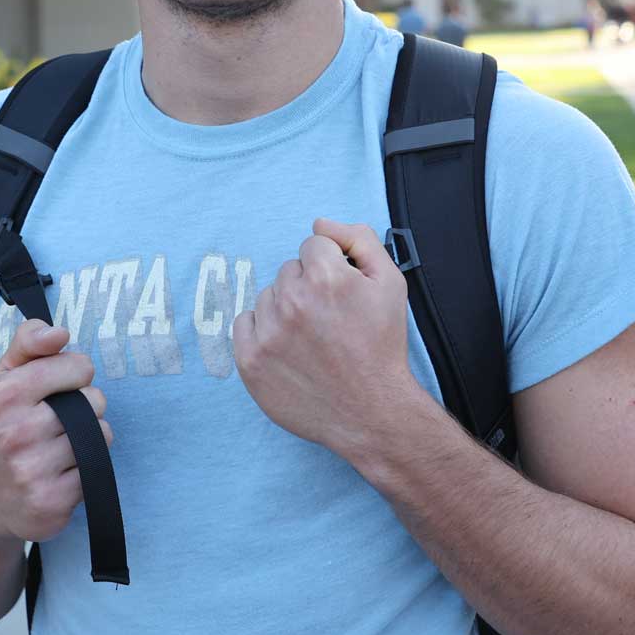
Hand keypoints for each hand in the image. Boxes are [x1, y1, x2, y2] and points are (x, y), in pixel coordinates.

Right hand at [0, 319, 111, 543]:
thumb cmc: (2, 427)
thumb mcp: (4, 378)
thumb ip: (29, 342)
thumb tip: (59, 332)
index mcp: (3, 395)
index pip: (79, 367)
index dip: (74, 375)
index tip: (56, 389)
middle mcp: (15, 432)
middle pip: (95, 400)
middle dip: (84, 408)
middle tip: (55, 423)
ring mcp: (33, 470)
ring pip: (102, 434)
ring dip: (89, 439)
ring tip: (59, 447)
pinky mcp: (52, 502)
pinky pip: (99, 469)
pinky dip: (86, 469)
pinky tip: (60, 473)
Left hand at [234, 218, 421, 457]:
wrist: (372, 411)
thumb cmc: (382, 347)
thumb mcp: (390, 283)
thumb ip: (359, 239)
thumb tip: (320, 223)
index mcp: (326, 276)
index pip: (314, 246)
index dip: (332, 268)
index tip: (341, 295)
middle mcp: (292, 300)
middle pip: (290, 271)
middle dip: (308, 288)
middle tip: (330, 321)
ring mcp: (267, 332)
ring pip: (268, 297)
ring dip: (286, 310)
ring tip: (312, 339)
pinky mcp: (250, 360)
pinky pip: (244, 324)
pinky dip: (262, 332)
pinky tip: (288, 349)